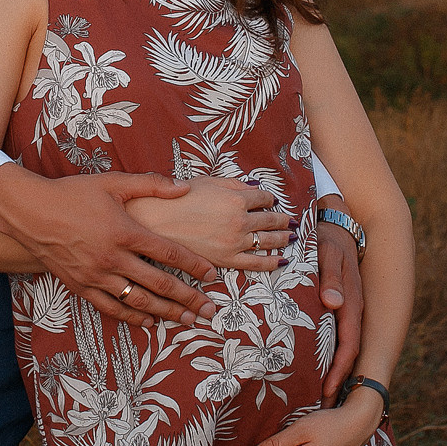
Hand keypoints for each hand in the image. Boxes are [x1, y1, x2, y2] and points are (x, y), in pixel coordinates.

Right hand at [0, 163, 216, 326]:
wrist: (30, 212)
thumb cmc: (72, 194)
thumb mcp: (112, 182)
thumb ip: (151, 184)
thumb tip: (184, 188)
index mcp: (125, 231)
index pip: (169, 253)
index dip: (194, 266)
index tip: (212, 276)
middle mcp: (113, 258)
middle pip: (159, 284)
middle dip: (188, 298)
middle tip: (209, 310)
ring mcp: (96, 275)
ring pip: (138, 301)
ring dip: (166, 312)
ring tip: (187, 320)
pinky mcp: (81, 286)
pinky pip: (111, 308)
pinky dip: (133, 317)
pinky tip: (150, 321)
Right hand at [129, 178, 292, 272]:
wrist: (154, 222)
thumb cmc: (177, 198)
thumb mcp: (206, 181)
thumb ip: (232, 184)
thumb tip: (253, 186)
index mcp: (236, 198)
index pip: (263, 198)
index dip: (269, 199)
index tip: (272, 201)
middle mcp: (240, 220)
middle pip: (270, 220)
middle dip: (283, 219)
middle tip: (292, 220)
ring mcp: (234, 242)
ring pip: (268, 242)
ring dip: (283, 238)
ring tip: (291, 237)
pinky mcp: (226, 260)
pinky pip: (256, 264)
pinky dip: (272, 262)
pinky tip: (280, 260)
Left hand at [314, 199, 365, 403]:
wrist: (337, 223)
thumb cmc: (329, 239)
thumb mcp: (327, 255)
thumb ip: (330, 278)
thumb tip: (333, 303)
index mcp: (351, 302)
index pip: (348, 344)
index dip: (340, 370)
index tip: (327, 391)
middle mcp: (351, 310)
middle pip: (347, 352)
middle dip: (337, 380)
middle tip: (320, 406)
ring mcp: (345, 309)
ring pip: (342, 346)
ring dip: (333, 370)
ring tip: (317, 396)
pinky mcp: (338, 305)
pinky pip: (336, 334)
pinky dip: (329, 354)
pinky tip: (315, 365)